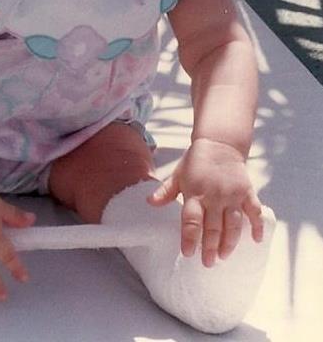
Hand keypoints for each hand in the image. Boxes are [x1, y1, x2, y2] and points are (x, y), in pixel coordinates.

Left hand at [147, 138, 263, 266]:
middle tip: (207, 263)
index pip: (191, 220)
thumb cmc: (196, 162)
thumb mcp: (178, 174)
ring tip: (223, 256)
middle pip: (213, 227)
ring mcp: (232, 195)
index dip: (189, 238)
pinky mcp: (247, 192)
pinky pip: (254, 212)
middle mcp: (214, 196)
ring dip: (229, 243)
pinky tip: (256, 241)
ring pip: (233, 224)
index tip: (188, 253)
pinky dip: (257, 226)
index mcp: (195, 193)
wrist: (220, 144)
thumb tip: (149, 202)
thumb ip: (165, 191)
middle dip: (209, 248)